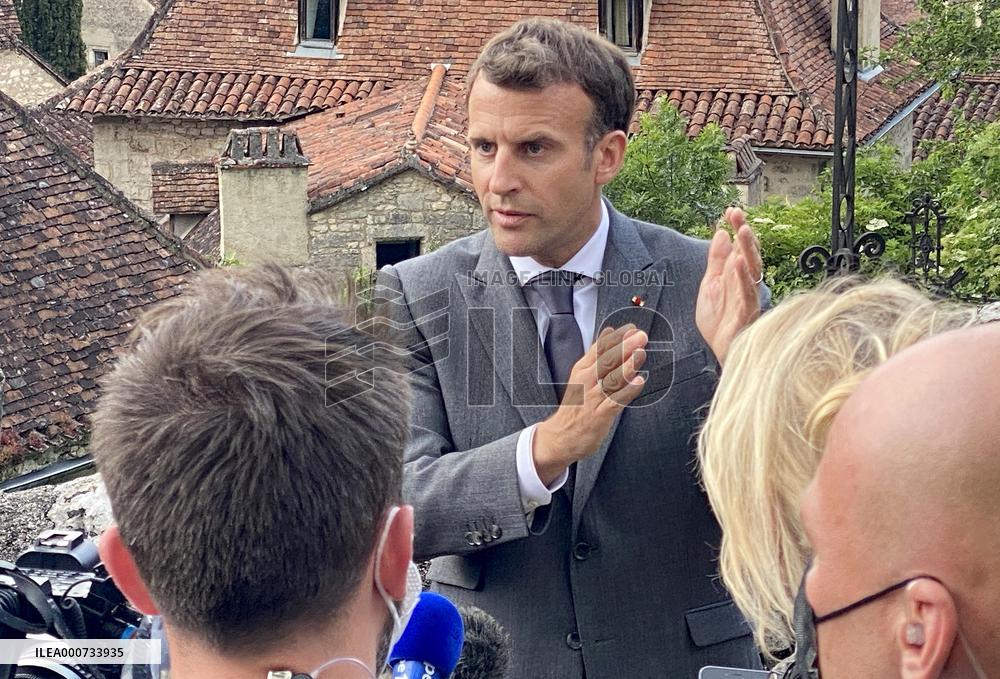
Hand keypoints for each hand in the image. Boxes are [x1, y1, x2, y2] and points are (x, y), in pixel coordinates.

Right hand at [532, 325, 647, 485]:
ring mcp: (593, 398)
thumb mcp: (582, 374)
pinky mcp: (599, 415)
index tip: (631, 328)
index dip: (617, 337)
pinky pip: (615, 401)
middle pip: (606, 360)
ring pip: (612, 379)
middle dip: (625, 347)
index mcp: (582, 369)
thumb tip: (610, 331)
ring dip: (628, 365)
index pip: (600, 348)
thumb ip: (596, 354)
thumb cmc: (576, 404)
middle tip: (641, 336)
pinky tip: (639, 382)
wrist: (561, 436)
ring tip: (641, 353)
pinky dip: (628, 391)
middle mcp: (586, 381)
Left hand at [696, 207, 762, 365]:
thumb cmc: (720, 321)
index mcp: (737, 275)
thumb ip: (716, 261)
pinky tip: (738, 264)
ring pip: (753, 270)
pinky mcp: (746, 314)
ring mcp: (748, 297)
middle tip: (738, 216)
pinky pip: (747, 294)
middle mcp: (746, 283)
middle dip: (745, 233)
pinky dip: (743, 278)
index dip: (737, 228)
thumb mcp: (710, 284)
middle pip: (750, 253)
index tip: (730, 211)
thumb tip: (721, 233)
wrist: (721, 351)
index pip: (740, 246)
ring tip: (743, 231)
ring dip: (748, 250)